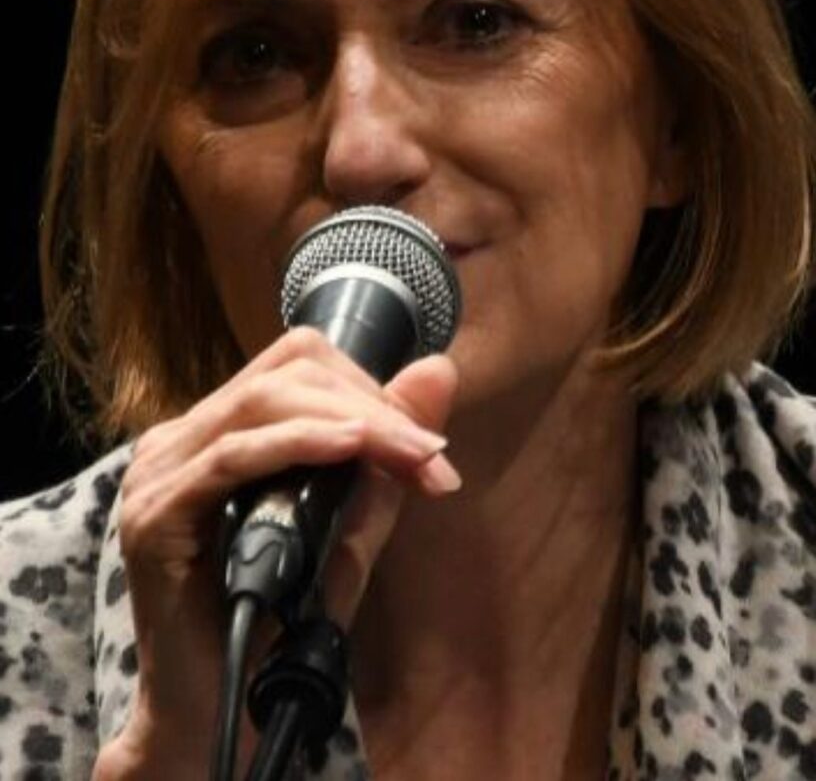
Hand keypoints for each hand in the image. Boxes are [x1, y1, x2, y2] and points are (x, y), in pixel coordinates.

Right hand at [92, 327, 458, 778]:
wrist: (221, 709)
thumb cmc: (283, 617)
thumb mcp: (352, 525)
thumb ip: (387, 452)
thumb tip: (439, 370)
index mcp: (218, 430)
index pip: (298, 363)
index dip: (368, 388)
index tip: (427, 444)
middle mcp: (181, 438)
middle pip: (286, 373)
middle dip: (371, 406)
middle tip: (430, 456)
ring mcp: (160, 472)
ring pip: (262, 401)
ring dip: (351, 421)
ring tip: (410, 456)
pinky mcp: (154, 514)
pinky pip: (230, 457)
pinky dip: (296, 443)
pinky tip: (348, 448)